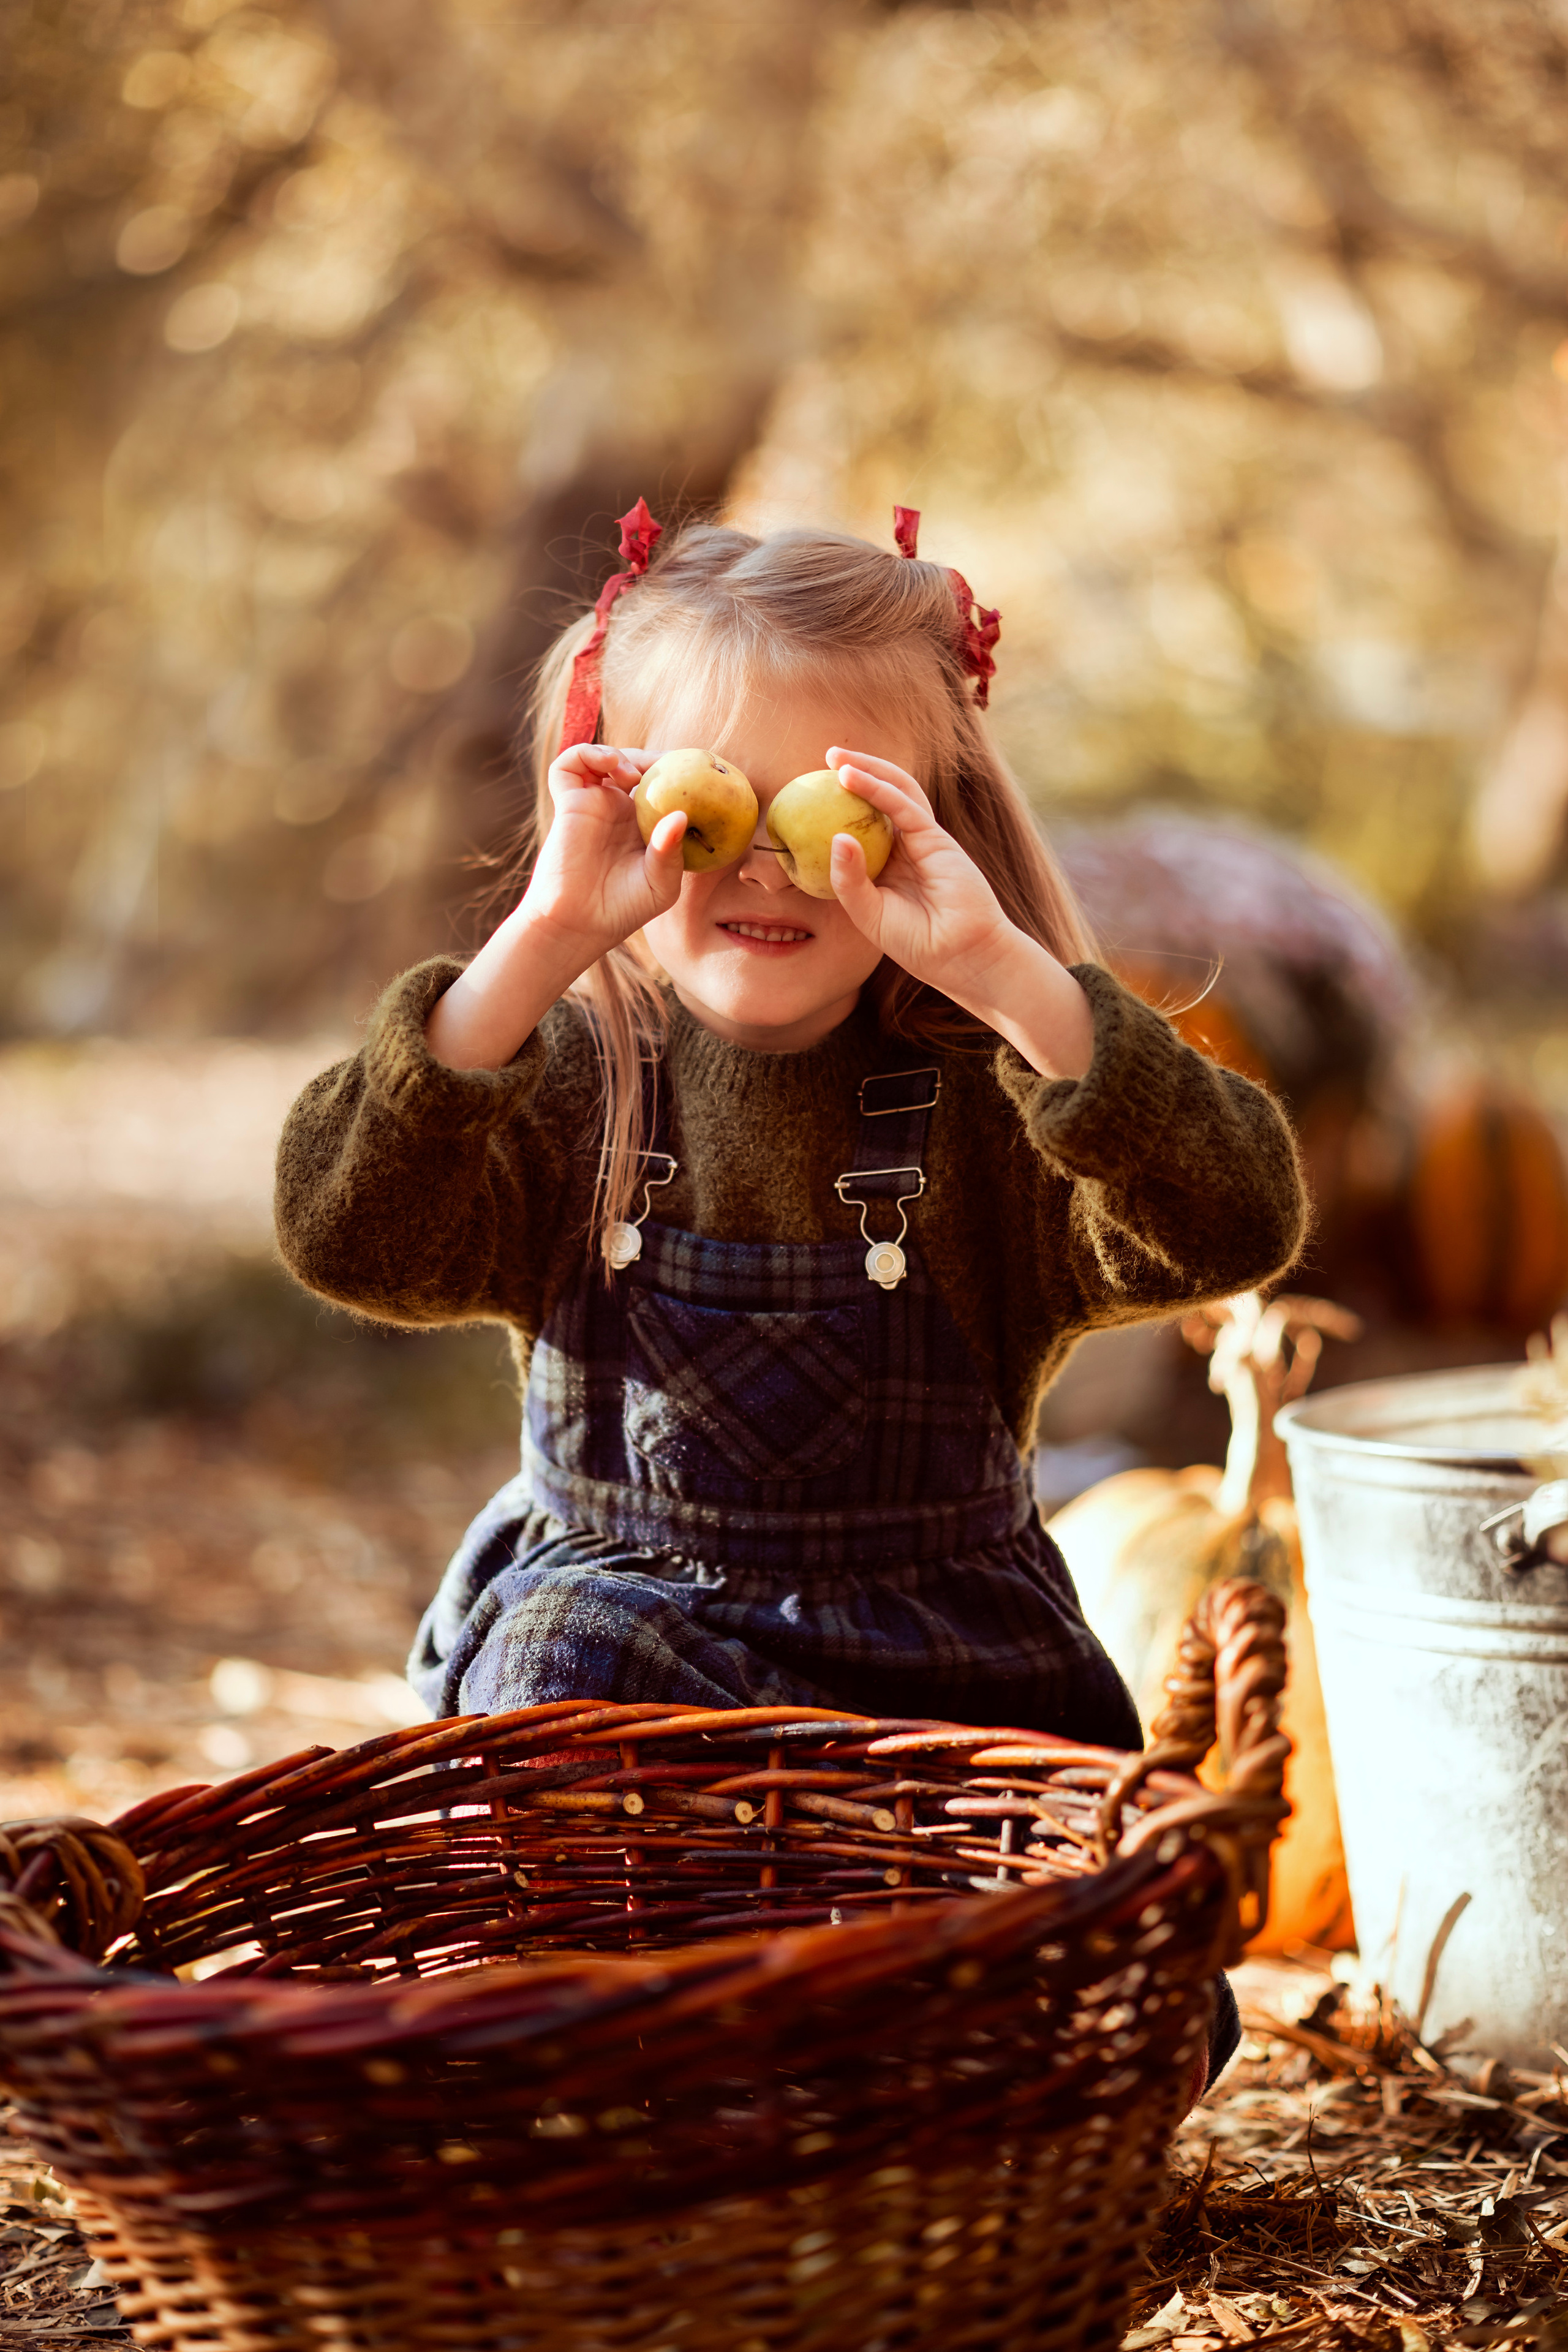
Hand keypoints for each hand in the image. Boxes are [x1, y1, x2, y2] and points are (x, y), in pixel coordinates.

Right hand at [520, 741, 689, 960]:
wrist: (578, 925)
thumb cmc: (623, 910)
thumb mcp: (661, 886)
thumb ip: (671, 853)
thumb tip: (680, 815)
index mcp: (647, 825)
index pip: (665, 787)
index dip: (679, 773)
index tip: (696, 772)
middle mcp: (621, 810)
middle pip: (637, 765)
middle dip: (652, 760)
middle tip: (664, 768)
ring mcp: (594, 804)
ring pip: (604, 758)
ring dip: (620, 753)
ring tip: (632, 773)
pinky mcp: (568, 804)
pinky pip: (569, 764)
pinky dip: (586, 752)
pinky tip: (609, 764)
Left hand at [825, 746, 1093, 1077]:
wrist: (962, 956)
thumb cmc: (918, 944)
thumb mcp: (869, 914)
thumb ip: (848, 880)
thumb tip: (835, 837)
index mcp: (890, 865)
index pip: (866, 824)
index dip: (844, 803)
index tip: (813, 790)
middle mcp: (907, 847)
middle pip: (882, 798)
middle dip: (857, 772)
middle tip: (826, 757)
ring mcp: (924, 840)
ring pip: (897, 792)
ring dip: (869, 770)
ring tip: (838, 759)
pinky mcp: (937, 840)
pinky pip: (904, 807)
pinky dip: (878, 790)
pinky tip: (853, 779)